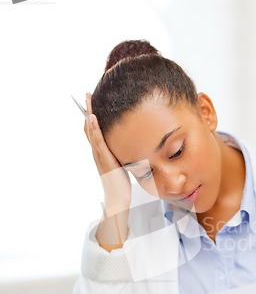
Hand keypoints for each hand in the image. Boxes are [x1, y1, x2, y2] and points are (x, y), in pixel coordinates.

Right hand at [84, 93, 130, 215]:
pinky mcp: (104, 159)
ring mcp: (99, 155)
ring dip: (89, 114)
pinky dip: (94, 128)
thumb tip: (130, 144)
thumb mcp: (122, 163)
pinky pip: (98, 141)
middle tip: (86, 95)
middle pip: (89, 127)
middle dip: (87, 110)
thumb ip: (122, 153)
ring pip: (91, 131)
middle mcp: (97, 152)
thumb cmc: (121, 184)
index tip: (91, 103)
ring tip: (88, 100)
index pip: (93, 131)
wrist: (118, 198)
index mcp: (100, 152)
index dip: (91, 116)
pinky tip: (93, 118)